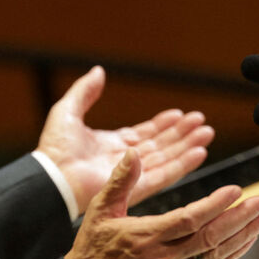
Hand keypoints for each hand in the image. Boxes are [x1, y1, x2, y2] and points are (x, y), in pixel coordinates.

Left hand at [35, 66, 214, 212]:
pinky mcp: (136, 187)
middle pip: (160, 145)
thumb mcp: (69, 110)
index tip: (180, 115)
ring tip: (206, 133)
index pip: (144, 134)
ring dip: (187, 146)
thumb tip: (98, 71)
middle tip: (202, 122)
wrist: (52, 176)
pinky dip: (183, 164)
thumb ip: (85, 91)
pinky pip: (165, 175)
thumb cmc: (54, 148)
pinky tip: (199, 152)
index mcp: (110, 144)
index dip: (163, 124)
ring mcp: (131, 174)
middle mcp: (124, 160)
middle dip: (182, 133)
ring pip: (167, 158)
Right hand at [64, 150, 258, 258]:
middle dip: (240, 219)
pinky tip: (243, 243)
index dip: (216, 205)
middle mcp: (162, 258)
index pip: (189, 219)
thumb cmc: (92, 248)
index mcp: (145, 237)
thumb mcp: (99, 210)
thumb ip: (120, 181)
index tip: (237, 190)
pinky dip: (230, 256)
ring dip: (243, 237)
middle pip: (210, 238)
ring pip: (215, 257)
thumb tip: (134, 153)